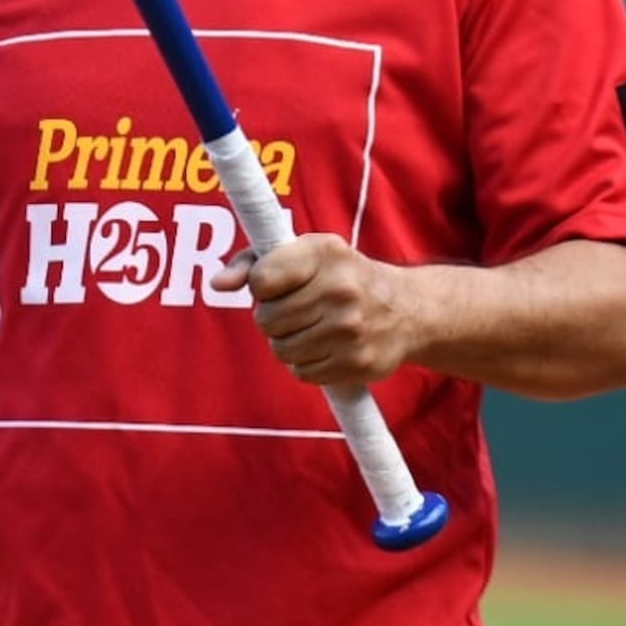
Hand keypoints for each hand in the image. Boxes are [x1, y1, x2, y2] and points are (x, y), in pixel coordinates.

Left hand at [213, 233, 415, 386]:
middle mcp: (340, 289)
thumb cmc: (343, 276)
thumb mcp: (306, 253)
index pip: (261, 279)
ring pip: (281, 350)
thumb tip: (217, 284)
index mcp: (325, 252)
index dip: (261, 287)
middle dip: (274, 318)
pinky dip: (306, 363)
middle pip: (266, 319)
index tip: (277, 285)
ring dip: (288, 343)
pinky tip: (325, 347)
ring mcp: (350, 329)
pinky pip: (302, 372)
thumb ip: (254, 261)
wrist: (408, 310)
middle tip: (298, 310)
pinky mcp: (356, 364)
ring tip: (312, 328)